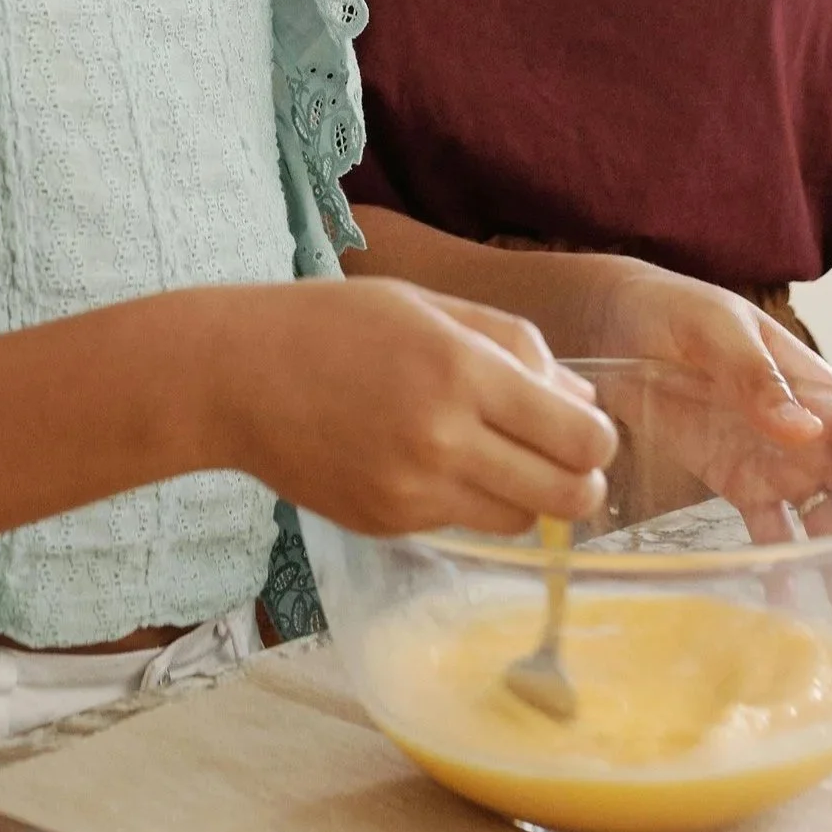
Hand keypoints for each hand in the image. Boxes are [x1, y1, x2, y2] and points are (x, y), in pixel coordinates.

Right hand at [216, 280, 614, 538]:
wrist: (232, 377)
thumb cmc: (332, 324)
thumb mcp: (430, 307)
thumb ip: (516, 347)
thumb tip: (583, 400)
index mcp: (463, 370)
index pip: (581, 438)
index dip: (599, 440)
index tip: (584, 430)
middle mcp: (444, 438)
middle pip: (566, 497)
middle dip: (581, 484)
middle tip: (564, 463)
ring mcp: (413, 489)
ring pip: (518, 522)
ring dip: (524, 497)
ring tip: (493, 459)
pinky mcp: (386, 524)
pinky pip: (459, 524)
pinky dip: (462, 500)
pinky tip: (425, 461)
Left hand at [597, 269, 831, 638]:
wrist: (613, 315)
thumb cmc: (671, 308)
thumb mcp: (714, 331)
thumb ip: (757, 378)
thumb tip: (806, 429)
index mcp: (821, 394)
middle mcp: (811, 435)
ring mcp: (779, 460)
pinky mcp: (739, 479)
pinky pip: (774, 531)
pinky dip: (789, 570)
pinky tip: (800, 613)